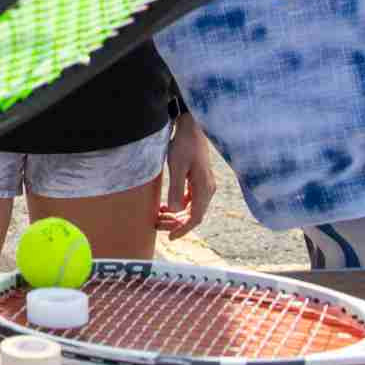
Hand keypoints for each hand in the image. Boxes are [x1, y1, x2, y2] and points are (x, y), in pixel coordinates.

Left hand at [156, 114, 216, 238]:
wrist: (190, 126)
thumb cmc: (183, 144)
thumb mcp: (176, 166)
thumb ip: (176, 189)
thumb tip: (175, 211)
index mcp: (204, 188)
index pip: (195, 218)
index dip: (183, 230)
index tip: (170, 237)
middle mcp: (207, 189)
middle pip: (193, 215)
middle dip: (176, 223)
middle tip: (157, 225)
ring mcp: (204, 185)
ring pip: (191, 208)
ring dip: (176, 215)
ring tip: (158, 217)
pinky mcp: (198, 180)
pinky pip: (190, 200)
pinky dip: (178, 206)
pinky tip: (165, 206)